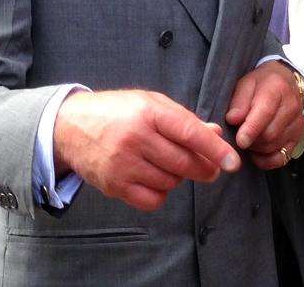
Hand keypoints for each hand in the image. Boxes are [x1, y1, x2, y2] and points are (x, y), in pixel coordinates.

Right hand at [53, 89, 240, 211]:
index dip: (214, 149)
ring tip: (166, 163)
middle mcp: (135, 138)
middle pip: (184, 163)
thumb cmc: (117, 111)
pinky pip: (153, 199)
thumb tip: (216, 135)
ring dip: (178, 177)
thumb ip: (184, 120)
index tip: (232, 162)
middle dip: (204, 168)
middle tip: (210, 168)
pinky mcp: (114, 186)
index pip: (189, 132)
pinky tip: (155, 178)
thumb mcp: (150, 104)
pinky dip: (161, 192)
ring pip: (171, 181)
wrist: (71, 126)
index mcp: (147, 112)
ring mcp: (123, 164)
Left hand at [224, 62, 303, 170]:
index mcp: (276, 89)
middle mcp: (291, 106)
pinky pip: (282, 157)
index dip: (251, 129)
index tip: (240, 140)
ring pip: (274, 146)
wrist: (286, 82)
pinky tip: (257, 153)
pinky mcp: (297, 137)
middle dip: (251, 140)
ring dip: (257, 148)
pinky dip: (267, 160)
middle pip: (270, 134)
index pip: (265, 112)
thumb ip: (239, 101)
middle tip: (239, 135)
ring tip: (248, 139)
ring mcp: (296, 123)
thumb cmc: (262, 84)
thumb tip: (232, 119)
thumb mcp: (246, 83)